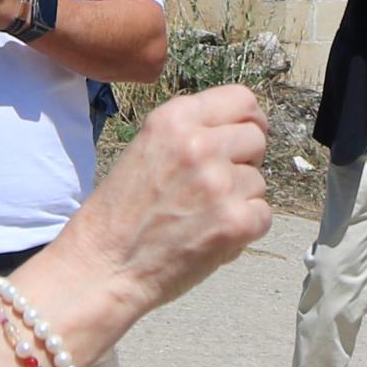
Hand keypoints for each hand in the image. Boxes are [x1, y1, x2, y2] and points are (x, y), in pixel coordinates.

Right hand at [66, 85, 270, 319]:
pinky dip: (245, 229)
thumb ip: (191, 134)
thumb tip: (241, 131)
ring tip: (201, 217)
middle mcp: (199, 144)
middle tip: (215, 187)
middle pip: (256, 138)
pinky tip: (212, 236)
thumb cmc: (120, 215)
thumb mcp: (147, 149)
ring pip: (259, 181)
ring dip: (239, 200)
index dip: (248, 121)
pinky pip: (263, 215)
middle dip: (245, 161)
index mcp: (174, 119)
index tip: (242, 141)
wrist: (103, 267)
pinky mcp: (234, 221)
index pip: (241, 99)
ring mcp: (219, 183)